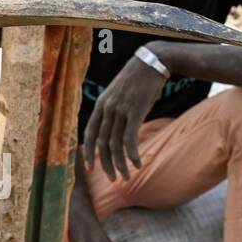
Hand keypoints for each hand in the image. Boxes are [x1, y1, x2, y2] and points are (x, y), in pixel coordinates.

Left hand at [83, 53, 166, 180]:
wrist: (152, 61)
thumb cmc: (138, 80)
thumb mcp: (119, 94)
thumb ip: (113, 110)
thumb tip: (114, 129)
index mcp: (100, 104)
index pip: (89, 133)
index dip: (89, 152)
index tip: (90, 168)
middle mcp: (107, 108)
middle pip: (102, 143)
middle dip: (106, 164)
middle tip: (113, 179)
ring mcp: (120, 110)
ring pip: (116, 145)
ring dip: (121, 164)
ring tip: (126, 177)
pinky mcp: (135, 111)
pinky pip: (130, 139)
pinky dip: (133, 155)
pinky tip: (138, 164)